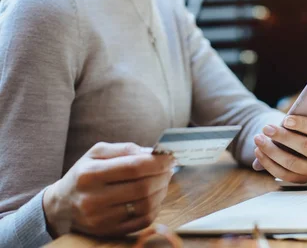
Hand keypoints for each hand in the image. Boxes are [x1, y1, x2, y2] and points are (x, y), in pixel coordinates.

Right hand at [42, 142, 175, 237]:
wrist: (63, 204)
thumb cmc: (85, 173)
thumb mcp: (97, 153)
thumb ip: (125, 148)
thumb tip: (153, 152)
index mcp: (90, 174)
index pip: (134, 167)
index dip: (158, 162)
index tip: (170, 156)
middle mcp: (93, 199)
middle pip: (142, 187)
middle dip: (163, 175)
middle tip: (170, 168)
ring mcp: (101, 219)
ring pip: (146, 205)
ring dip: (162, 190)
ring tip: (163, 180)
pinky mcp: (109, 232)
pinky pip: (143, 221)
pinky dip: (156, 206)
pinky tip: (155, 195)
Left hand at [252, 89, 306, 183]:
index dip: (302, 124)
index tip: (285, 119)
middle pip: (305, 147)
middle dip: (283, 137)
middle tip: (266, 127)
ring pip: (292, 163)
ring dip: (271, 151)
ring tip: (258, 138)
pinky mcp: (302, 181)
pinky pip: (283, 175)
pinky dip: (268, 164)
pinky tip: (259, 151)